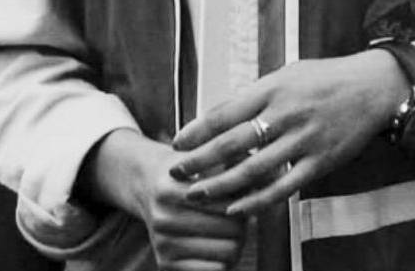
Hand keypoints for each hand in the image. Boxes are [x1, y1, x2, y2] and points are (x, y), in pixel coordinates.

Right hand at [82, 130, 243, 270]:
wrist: (146, 183)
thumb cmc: (187, 168)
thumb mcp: (207, 155)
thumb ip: (236, 162)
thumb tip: (268, 176)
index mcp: (171, 190)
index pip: (228, 204)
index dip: (246, 200)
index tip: (246, 193)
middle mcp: (163, 219)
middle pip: (233, 231)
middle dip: (245, 222)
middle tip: (241, 213)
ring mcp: (162, 244)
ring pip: (227, 253)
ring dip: (237, 242)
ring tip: (232, 228)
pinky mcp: (164, 263)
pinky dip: (224, 260)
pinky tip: (220, 244)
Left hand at [169, 50, 407, 215]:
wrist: (377, 86)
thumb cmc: (328, 78)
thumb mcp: (289, 74)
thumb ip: (255, 94)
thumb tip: (216, 115)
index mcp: (275, 89)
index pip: (225, 113)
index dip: (196, 131)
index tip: (177, 144)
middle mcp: (288, 113)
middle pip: (232, 143)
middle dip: (198, 162)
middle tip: (175, 174)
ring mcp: (305, 139)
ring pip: (253, 169)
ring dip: (220, 186)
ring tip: (196, 195)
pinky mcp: (321, 161)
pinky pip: (283, 187)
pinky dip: (257, 201)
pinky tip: (236, 208)